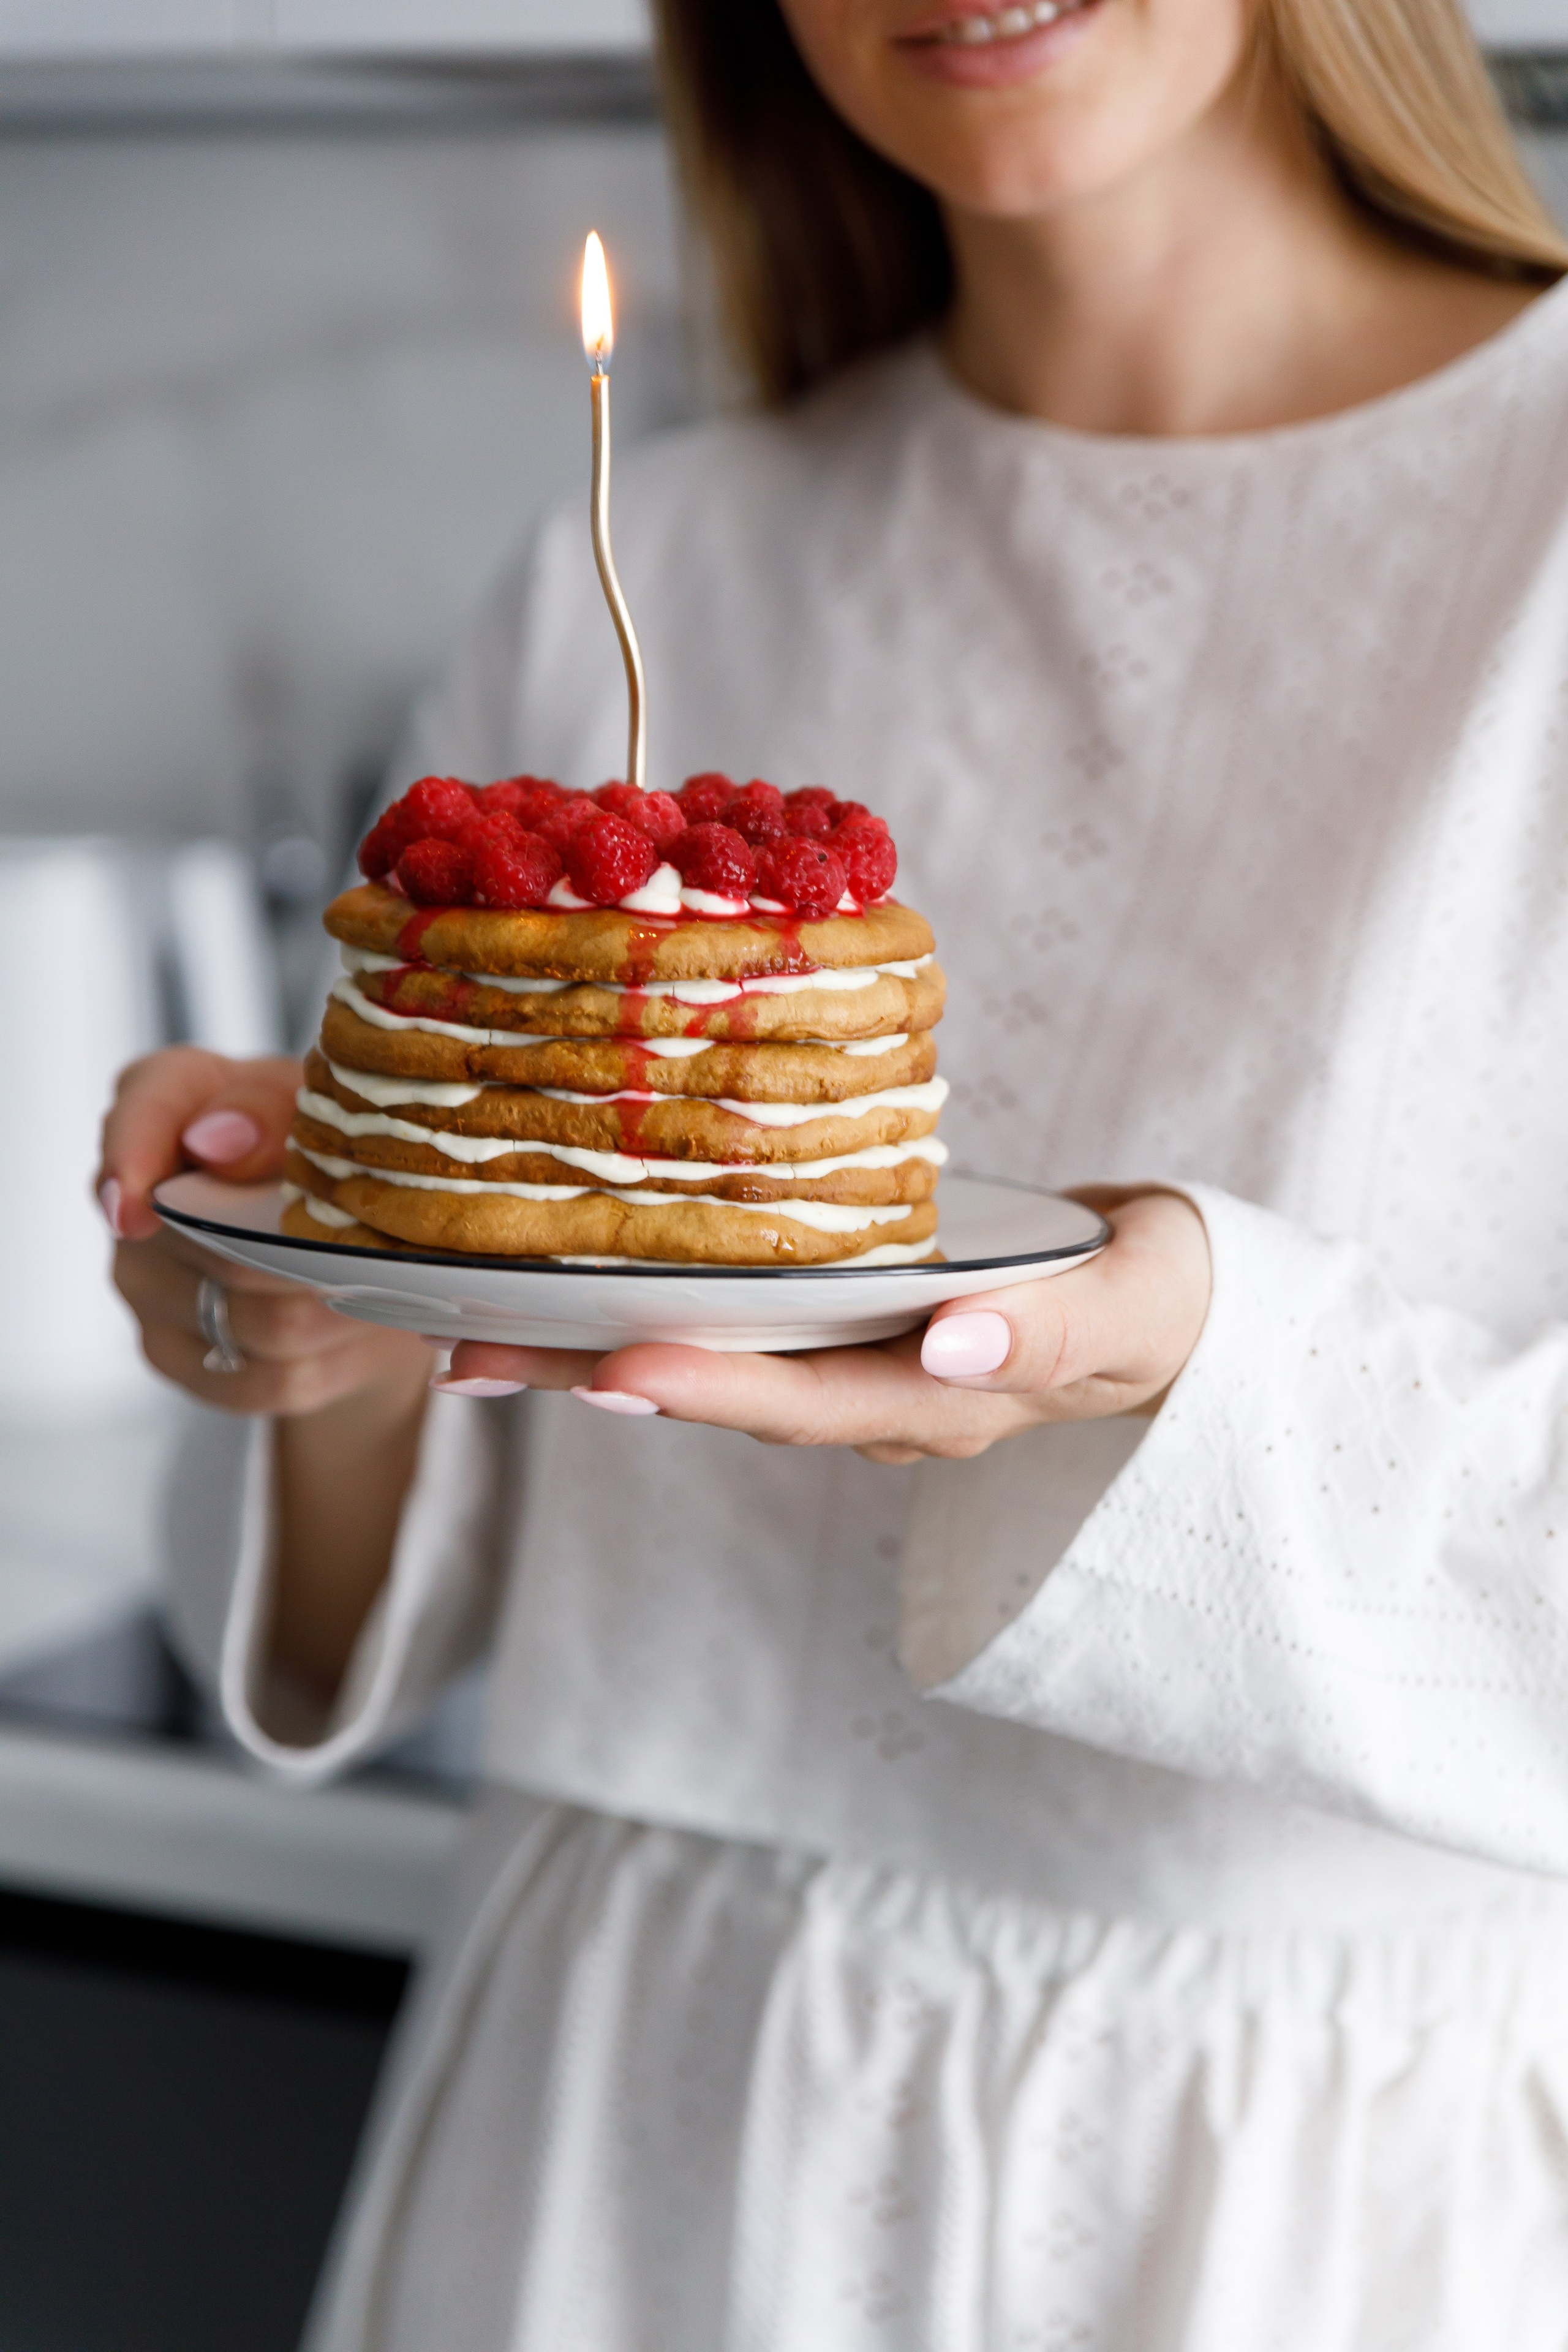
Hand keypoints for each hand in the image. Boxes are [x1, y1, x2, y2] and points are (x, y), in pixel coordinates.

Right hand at [99, 1045, 433, 1417]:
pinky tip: (357, 1327)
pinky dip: (335, 1357)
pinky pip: (269, 1378)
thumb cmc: (331, 1150)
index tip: (143, 1207)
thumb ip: (268, 1109)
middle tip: (382, 1243)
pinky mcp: (179, 1357)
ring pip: (260, 1323)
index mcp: (166, 1101)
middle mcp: (136, 1201)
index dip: (135, 1160)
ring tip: (383, 1283)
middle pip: (217, 1246)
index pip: (136, 1120)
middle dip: (316, 1251)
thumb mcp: (323, 1105)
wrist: (357, 1249)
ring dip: (340, 1308)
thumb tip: (218, 1141)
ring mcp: (147, 1286)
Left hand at [438, 1188, 1211, 1462]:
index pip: (806, 1403)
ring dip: (594, 1351)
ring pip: (712, 1363)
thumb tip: (954, 1348)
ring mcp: (853, 1369)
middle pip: (723, 1394)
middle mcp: (877, 1398)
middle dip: (596, 1378)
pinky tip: (568, 1280)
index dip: (709, 1389)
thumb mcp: (1137, 1306)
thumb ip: (1052, 1331)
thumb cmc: (1165, 1297)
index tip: (610, 1372)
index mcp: (940, 1401)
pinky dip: (649, 1307)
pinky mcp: (840, 1328)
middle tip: (472, 1356)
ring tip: (474, 1326)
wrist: (1173, 1302)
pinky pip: (732, 1327)